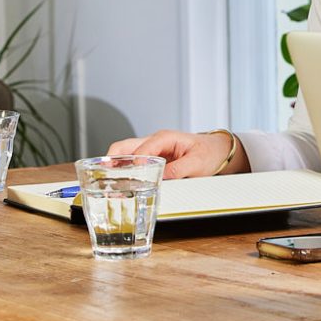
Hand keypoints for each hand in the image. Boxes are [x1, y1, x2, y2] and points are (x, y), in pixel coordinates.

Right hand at [106, 130, 247, 178]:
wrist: (216, 151)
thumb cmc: (208, 153)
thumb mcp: (197, 163)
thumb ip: (179, 169)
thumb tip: (162, 176)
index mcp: (165, 138)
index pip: (143, 147)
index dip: (135, 160)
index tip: (131, 172)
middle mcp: (154, 141)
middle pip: (125, 146)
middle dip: (112, 159)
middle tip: (104, 175)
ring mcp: (151, 149)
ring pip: (125, 154)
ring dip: (115, 166)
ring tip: (108, 181)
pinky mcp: (150, 158)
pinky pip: (131, 162)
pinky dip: (122, 170)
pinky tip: (119, 182)